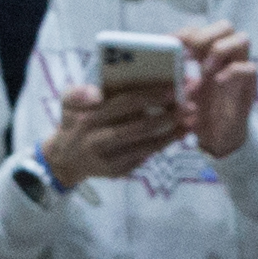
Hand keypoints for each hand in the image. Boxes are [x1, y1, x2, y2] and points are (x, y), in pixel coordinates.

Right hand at [43, 80, 184, 190]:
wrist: (66, 158)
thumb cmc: (74, 121)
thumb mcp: (67, 101)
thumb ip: (79, 93)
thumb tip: (96, 93)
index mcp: (87, 117)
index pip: (122, 103)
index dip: (148, 96)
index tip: (172, 87)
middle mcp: (96, 140)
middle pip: (137, 126)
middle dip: (166, 115)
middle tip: (189, 104)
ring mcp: (108, 158)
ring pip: (144, 144)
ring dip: (171, 132)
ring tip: (191, 119)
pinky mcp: (117, 170)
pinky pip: (144, 156)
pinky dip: (163, 144)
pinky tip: (180, 133)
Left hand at [174, 23, 257, 159]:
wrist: (218, 140)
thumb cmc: (197, 115)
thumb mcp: (179, 96)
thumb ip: (172, 80)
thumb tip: (153, 66)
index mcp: (207, 56)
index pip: (200, 30)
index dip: (185, 33)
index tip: (169, 44)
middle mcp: (226, 58)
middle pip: (225, 26)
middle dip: (205, 36)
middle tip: (189, 56)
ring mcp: (240, 69)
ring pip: (242, 39)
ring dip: (220, 49)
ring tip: (204, 69)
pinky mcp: (250, 86)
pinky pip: (248, 67)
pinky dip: (231, 72)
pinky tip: (217, 82)